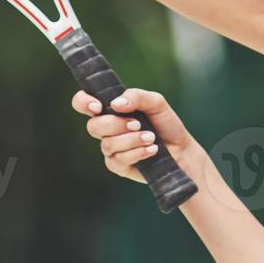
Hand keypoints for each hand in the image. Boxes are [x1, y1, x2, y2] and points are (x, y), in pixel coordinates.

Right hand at [72, 87, 200, 182]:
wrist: (181, 150)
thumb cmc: (166, 124)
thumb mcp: (156, 103)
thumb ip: (136, 96)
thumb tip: (115, 104)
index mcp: (110, 109)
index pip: (82, 102)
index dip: (83, 102)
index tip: (98, 106)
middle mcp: (106, 128)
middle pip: (93, 126)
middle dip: (117, 124)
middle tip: (138, 124)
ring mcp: (110, 148)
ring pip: (107, 144)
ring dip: (132, 139)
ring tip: (151, 138)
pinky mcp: (118, 165)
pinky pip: (117, 159)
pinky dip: (137, 153)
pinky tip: (151, 150)